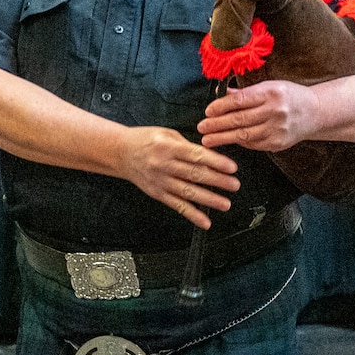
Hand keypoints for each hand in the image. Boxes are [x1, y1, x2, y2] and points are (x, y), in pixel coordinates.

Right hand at [118, 126, 236, 229]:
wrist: (119, 152)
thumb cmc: (144, 140)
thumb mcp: (165, 133)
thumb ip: (186, 144)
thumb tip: (208, 155)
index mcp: (168, 147)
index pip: (196, 155)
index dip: (215, 162)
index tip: (231, 167)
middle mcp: (164, 165)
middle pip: (195, 174)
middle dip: (217, 181)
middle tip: (234, 185)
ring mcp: (160, 181)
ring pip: (188, 192)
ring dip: (209, 199)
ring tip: (225, 203)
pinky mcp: (158, 194)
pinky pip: (177, 206)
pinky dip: (192, 215)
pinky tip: (204, 221)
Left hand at [198, 81, 316, 151]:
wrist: (316, 112)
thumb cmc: (289, 96)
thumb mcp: (270, 86)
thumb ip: (246, 92)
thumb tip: (222, 93)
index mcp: (271, 93)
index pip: (240, 101)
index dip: (221, 107)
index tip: (208, 111)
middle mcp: (275, 111)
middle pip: (240, 120)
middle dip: (217, 125)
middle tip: (201, 128)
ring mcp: (277, 129)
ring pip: (245, 136)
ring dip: (223, 138)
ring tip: (208, 140)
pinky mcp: (278, 143)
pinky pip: (254, 144)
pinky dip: (239, 143)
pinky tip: (228, 141)